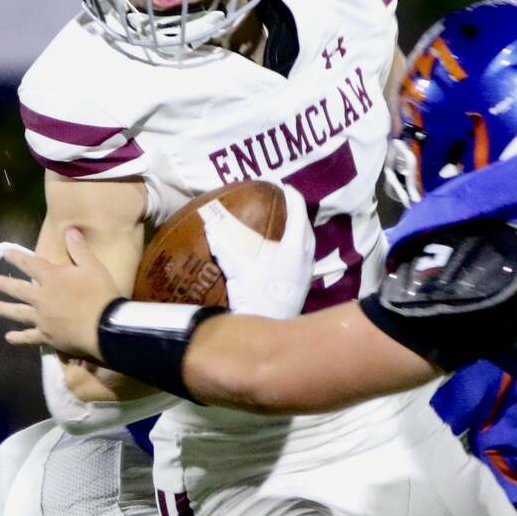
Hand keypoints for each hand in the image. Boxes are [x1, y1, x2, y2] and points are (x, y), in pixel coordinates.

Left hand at [0, 231, 121, 359]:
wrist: (104, 326)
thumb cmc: (100, 294)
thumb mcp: (93, 266)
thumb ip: (79, 248)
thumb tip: (69, 229)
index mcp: (51, 278)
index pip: (29, 264)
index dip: (16, 257)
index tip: (4, 254)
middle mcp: (41, 297)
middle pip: (18, 289)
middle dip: (5, 285)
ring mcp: (42, 318)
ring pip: (18, 313)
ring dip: (5, 309)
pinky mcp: (47, 336)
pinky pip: (29, 337)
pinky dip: (18, 337)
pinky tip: (9, 337)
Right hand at [201, 185, 314, 317]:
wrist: (270, 331)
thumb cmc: (257, 295)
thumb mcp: (238, 267)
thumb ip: (224, 245)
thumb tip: (210, 224)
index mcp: (296, 246)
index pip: (298, 209)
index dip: (290, 193)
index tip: (280, 184)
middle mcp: (307, 256)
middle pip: (305, 224)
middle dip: (295, 210)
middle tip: (280, 201)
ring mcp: (306, 272)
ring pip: (306, 241)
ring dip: (296, 229)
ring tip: (280, 223)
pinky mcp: (302, 285)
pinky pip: (302, 255)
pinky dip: (293, 245)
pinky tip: (278, 251)